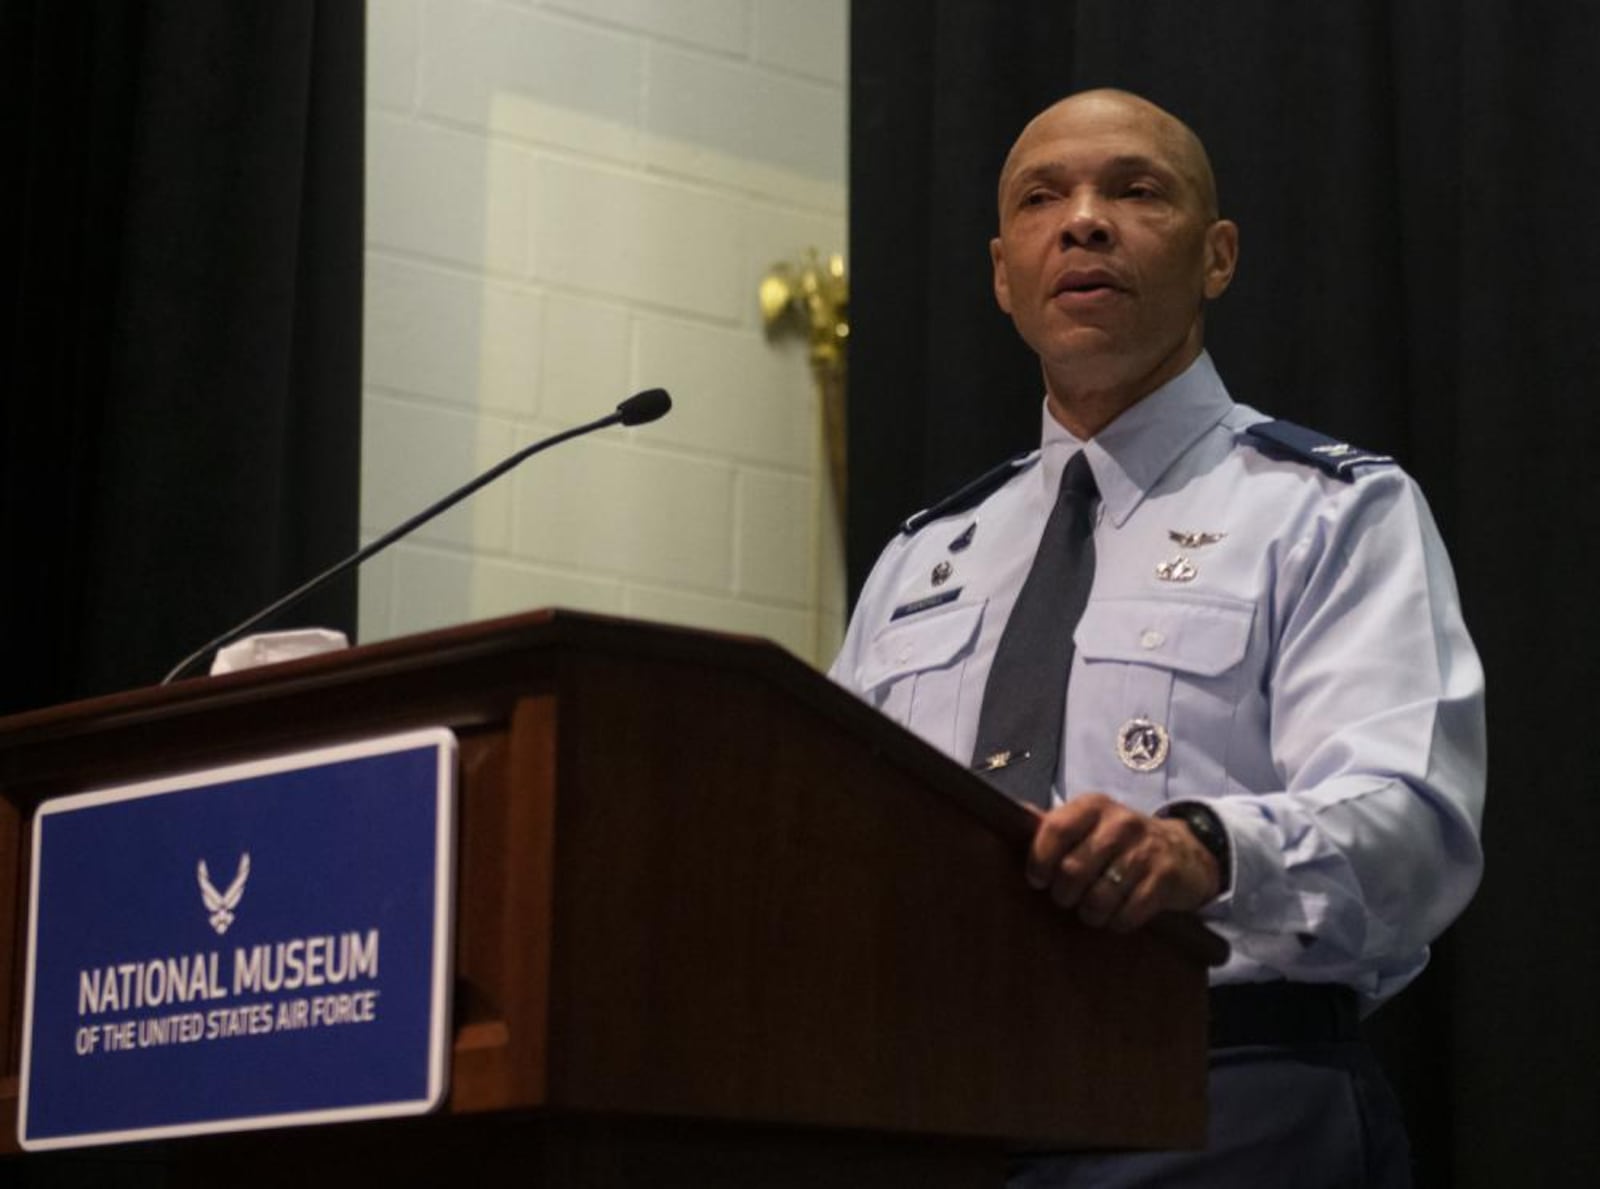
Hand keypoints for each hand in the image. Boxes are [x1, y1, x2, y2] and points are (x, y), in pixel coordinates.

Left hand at [1025, 793, 1220, 931]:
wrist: (1184, 851)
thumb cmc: (1121, 841)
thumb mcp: (1089, 823)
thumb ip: (1054, 823)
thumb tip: (1014, 813)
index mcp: (1094, 806)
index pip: (1056, 829)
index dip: (1040, 859)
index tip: (1037, 879)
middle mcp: (1121, 823)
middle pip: (1074, 869)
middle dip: (1063, 894)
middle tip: (1065, 899)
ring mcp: (1146, 850)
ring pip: (1100, 896)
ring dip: (1090, 913)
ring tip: (1089, 911)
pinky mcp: (1165, 878)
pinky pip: (1128, 913)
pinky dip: (1116, 922)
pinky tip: (1116, 916)